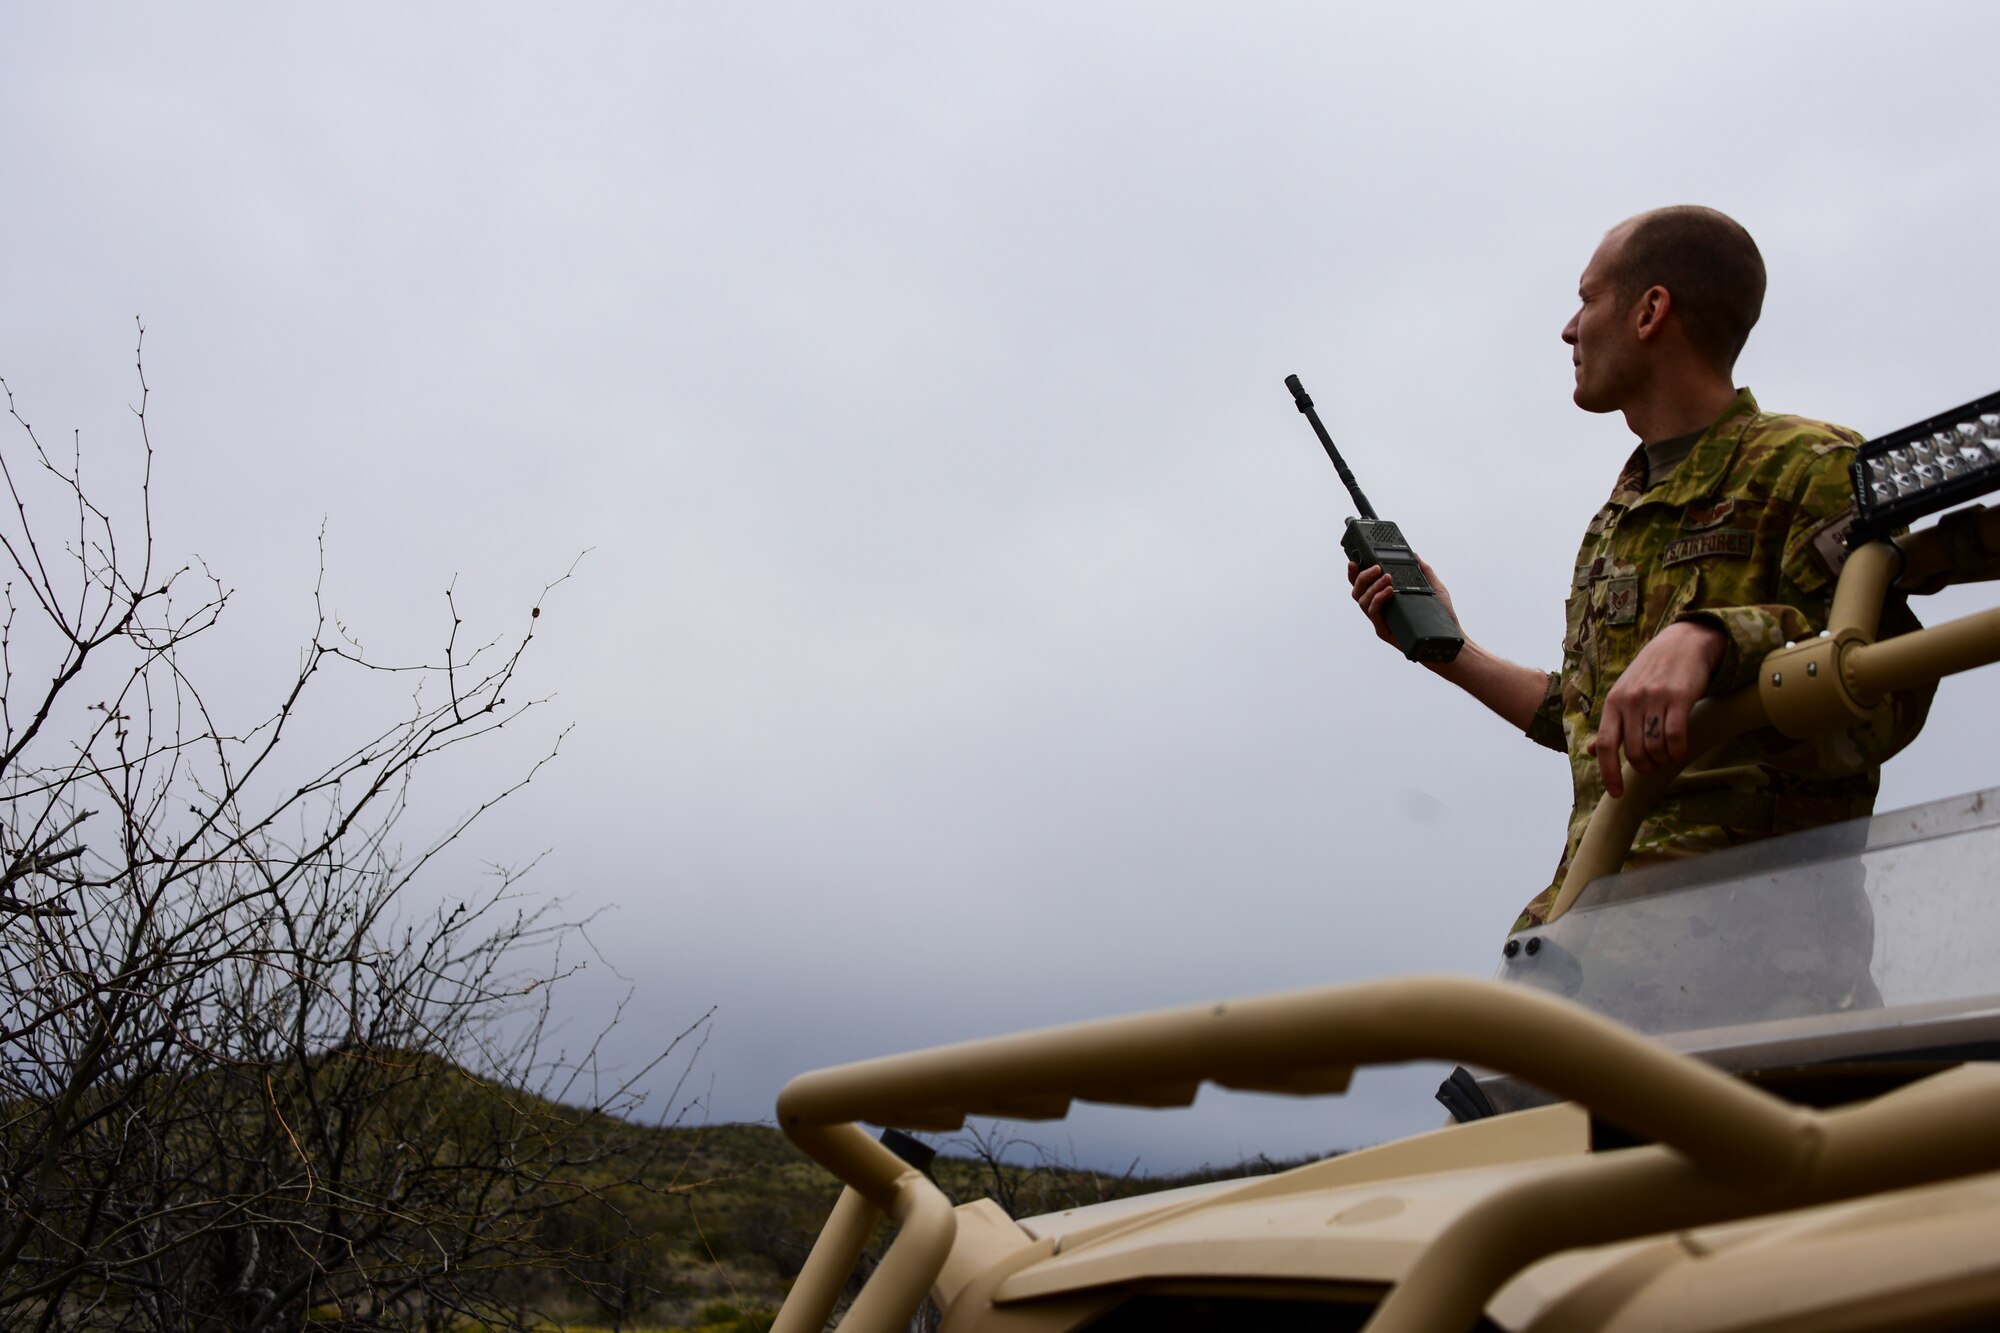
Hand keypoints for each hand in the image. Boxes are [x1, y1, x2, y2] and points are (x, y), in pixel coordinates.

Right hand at [1347, 558, 1455, 651]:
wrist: (1449, 637)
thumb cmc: (1441, 615)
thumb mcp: (1434, 587)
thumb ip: (1424, 571)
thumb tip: (1415, 555)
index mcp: (1385, 598)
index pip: (1364, 584)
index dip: (1355, 572)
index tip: (1355, 560)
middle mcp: (1379, 609)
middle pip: (1357, 591)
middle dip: (1362, 576)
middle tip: (1377, 567)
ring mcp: (1380, 620)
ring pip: (1362, 601)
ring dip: (1372, 586)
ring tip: (1387, 577)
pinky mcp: (1384, 631)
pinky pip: (1374, 613)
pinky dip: (1378, 599)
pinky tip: (1389, 591)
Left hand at [1588, 620, 1725, 797]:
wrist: (1682, 642)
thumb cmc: (1650, 673)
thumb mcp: (1623, 695)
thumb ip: (1611, 724)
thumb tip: (1591, 752)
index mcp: (1613, 703)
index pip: (1605, 746)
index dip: (1609, 773)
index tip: (1616, 793)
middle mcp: (1630, 701)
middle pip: (1633, 752)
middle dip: (1644, 767)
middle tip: (1652, 767)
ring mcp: (1655, 698)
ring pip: (1654, 747)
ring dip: (1662, 760)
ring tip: (1666, 756)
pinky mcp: (1680, 697)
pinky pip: (1675, 737)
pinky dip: (1677, 751)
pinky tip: (1679, 751)